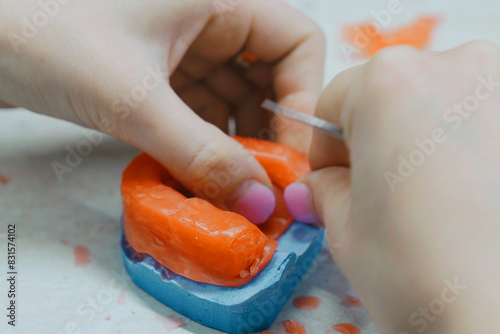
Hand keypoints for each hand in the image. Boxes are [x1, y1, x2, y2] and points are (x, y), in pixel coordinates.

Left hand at [0, 0, 323, 222]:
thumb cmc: (44, 34)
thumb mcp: (135, 100)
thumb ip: (202, 154)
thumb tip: (259, 201)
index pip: (297, 43)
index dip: (302, 100)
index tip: (290, 156)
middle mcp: (210, 15)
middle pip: (270, 75)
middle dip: (269, 129)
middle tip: (263, 182)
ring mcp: (185, 44)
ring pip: (236, 96)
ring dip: (237, 141)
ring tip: (233, 186)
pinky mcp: (162, 71)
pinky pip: (203, 108)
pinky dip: (206, 141)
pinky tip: (202, 172)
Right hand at [284, 42, 499, 332]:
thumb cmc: (423, 273)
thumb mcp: (346, 230)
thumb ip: (325, 192)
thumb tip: (316, 186)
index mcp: (387, 82)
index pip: (333, 104)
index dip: (327, 149)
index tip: (334, 182)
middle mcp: (454, 65)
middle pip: (390, 95)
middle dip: (377, 141)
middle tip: (383, 195)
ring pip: (443, 104)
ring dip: (428, 140)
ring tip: (438, 199)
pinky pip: (487, 120)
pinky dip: (475, 148)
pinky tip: (479, 196)